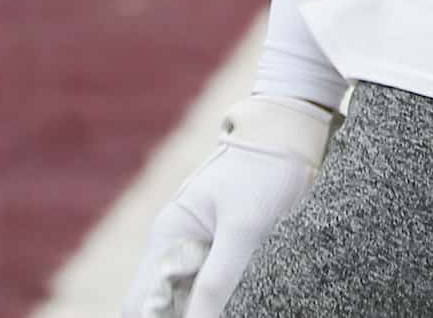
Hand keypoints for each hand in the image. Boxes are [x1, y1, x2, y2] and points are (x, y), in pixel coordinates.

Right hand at [121, 95, 334, 317]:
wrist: (291, 133)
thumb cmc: (265, 170)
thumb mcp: (244, 228)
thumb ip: (217, 279)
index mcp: (169, 235)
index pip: (141, 302)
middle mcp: (176, 244)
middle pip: (162, 304)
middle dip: (181, 317)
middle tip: (220, 313)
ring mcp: (199, 247)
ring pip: (188, 299)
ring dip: (202, 309)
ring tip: (234, 305)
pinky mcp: (223, 248)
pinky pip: (213, 287)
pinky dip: (221, 301)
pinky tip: (242, 302)